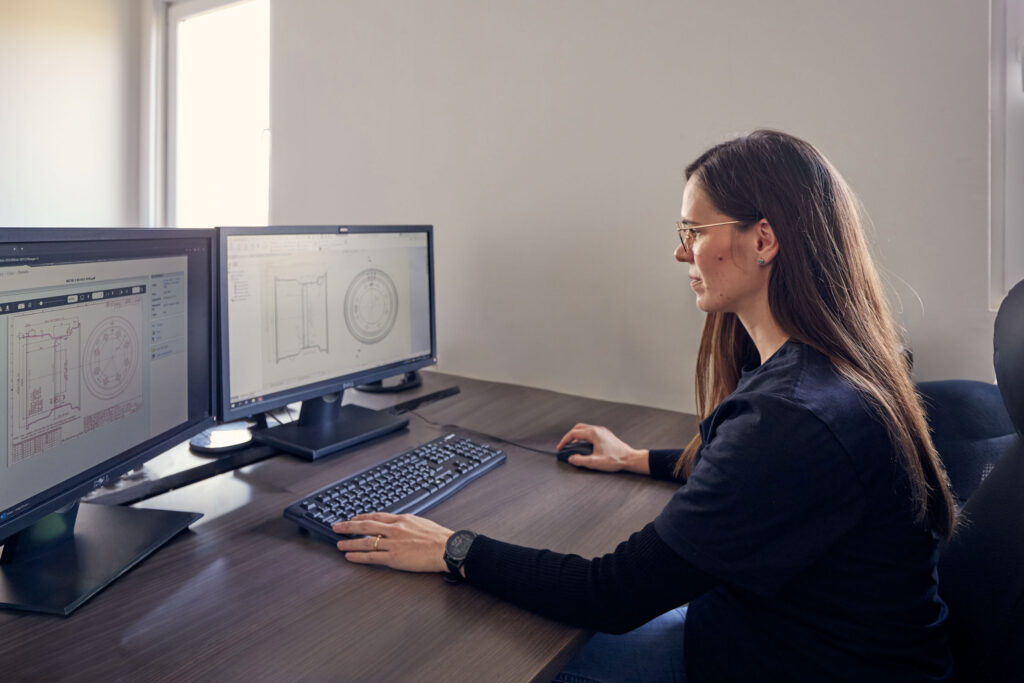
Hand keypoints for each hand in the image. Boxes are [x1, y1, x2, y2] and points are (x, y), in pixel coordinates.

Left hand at [333, 513, 451, 572]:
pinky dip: (358, 556)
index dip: (362, 517)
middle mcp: (394, 529)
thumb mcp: (422, 523)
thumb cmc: (439, 537)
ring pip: (365, 541)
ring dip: (350, 542)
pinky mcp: (393, 558)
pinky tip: (350, 556)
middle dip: (349, 526)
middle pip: (366, 526)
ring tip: (339, 543)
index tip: (353, 519)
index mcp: (402, 519)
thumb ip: (408, 523)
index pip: (376, 516)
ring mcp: (393, 544)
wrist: (447, 547)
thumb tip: (402, 524)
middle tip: (337, 527)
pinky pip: (371, 557)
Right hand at [556, 423, 649, 474]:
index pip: (574, 433)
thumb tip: (571, 459)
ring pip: (585, 429)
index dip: (564, 441)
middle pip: (578, 428)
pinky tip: (584, 446)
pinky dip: (584, 437)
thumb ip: (580, 460)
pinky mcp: (606, 435)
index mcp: (594, 433)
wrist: (630, 459)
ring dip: (577, 436)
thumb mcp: (595, 462)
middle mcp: (598, 430)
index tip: (560, 447)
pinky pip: (591, 432)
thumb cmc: (616, 459)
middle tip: (565, 445)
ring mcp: (603, 431)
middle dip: (570, 436)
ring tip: (573, 445)